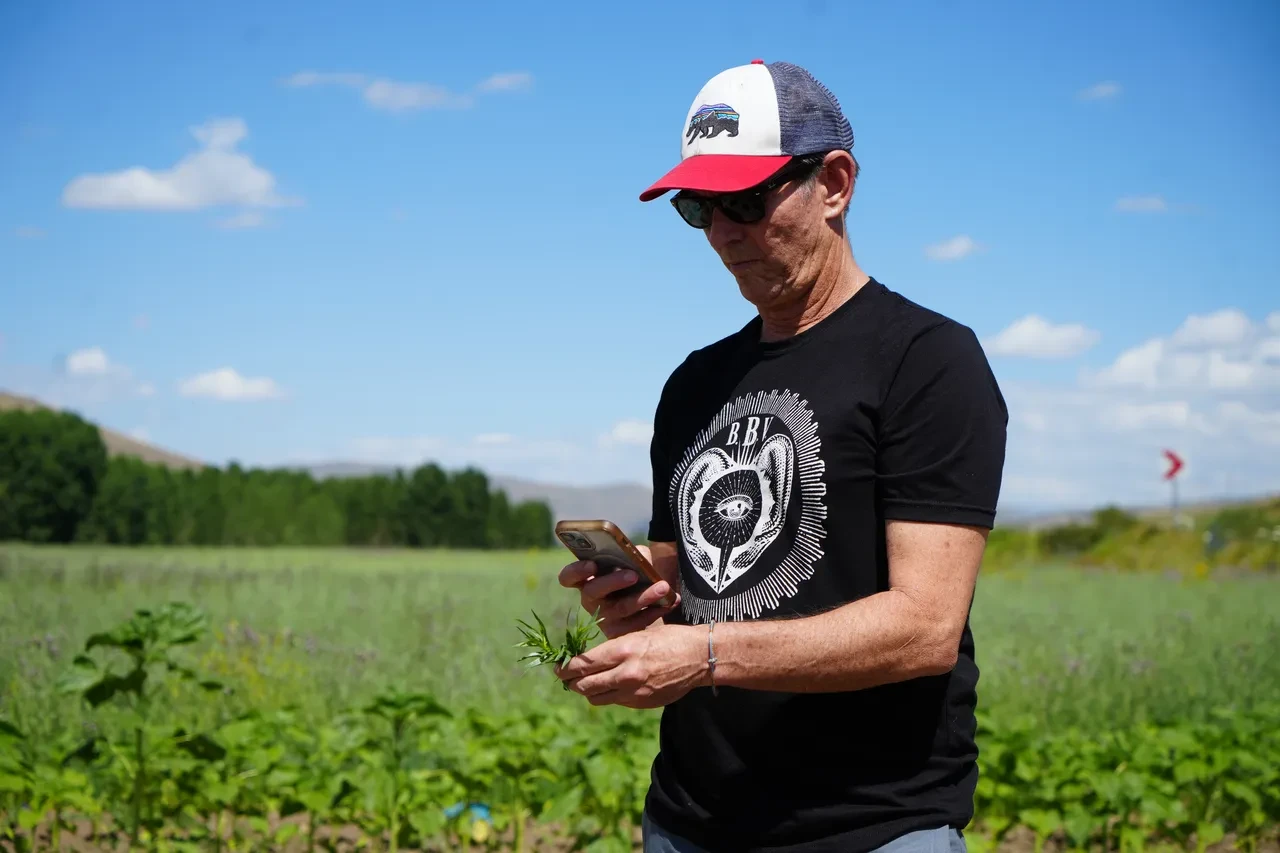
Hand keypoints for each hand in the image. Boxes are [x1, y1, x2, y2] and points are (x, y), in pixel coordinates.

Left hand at [555, 623, 706, 708]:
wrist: (699, 657)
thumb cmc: (668, 639)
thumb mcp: (637, 636)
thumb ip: (613, 650)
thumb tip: (589, 660)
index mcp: (622, 651)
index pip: (582, 665)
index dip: (566, 669)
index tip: (559, 668)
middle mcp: (625, 674)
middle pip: (584, 685)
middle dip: (571, 682)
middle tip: (567, 678)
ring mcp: (634, 692)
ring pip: (596, 698)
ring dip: (588, 692)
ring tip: (586, 684)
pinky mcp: (642, 703)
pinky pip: (616, 702)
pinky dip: (609, 695)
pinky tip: (612, 686)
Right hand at [558, 545, 679, 638]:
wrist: (650, 600)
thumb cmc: (636, 574)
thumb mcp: (632, 560)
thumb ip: (632, 554)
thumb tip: (637, 556)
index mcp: (586, 579)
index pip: (568, 577)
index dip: (576, 571)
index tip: (592, 564)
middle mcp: (591, 600)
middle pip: (593, 591)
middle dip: (613, 581)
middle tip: (633, 574)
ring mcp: (604, 618)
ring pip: (621, 608)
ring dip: (644, 596)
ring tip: (663, 587)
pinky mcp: (620, 634)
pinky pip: (638, 623)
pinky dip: (656, 610)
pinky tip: (671, 601)